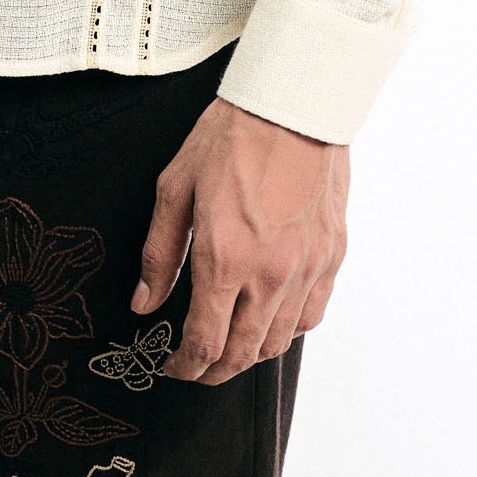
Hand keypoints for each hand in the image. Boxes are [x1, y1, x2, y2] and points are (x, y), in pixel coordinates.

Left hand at [133, 95, 348, 383]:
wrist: (293, 105)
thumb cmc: (230, 137)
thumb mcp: (175, 187)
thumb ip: (159, 253)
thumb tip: (145, 302)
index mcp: (225, 260)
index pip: (204, 342)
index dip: (185, 366)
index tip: (172, 367)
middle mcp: (270, 275)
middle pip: (243, 354)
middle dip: (214, 371)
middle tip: (196, 369)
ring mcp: (307, 269)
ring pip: (279, 342)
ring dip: (250, 355)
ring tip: (230, 347)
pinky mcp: (332, 256)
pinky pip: (311, 315)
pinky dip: (288, 330)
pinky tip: (270, 320)